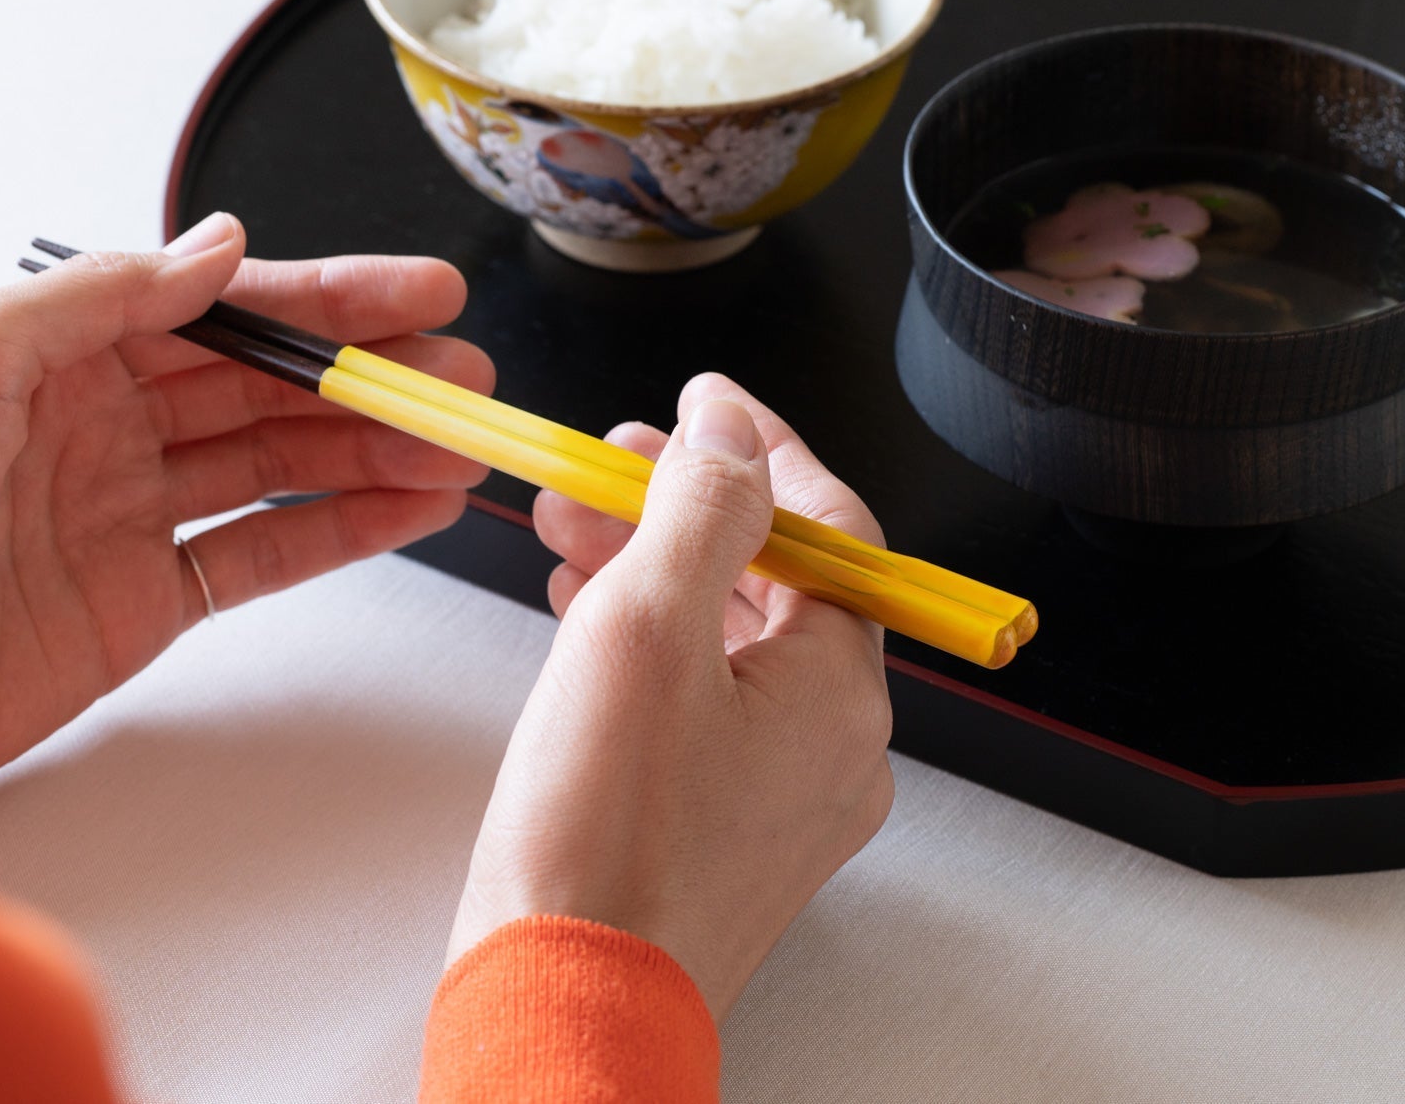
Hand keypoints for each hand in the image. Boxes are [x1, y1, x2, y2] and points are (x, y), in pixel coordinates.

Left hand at [0, 214, 491, 809]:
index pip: (225, 311)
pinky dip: (337, 531)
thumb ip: (99, 294)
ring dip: (373, 453)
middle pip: (269, 388)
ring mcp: (130, 513)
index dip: (330, 302)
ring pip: (279, 465)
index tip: (418, 298)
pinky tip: (403, 510)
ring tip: (462, 449)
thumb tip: (217, 247)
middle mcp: (103, 423)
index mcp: (61, 351)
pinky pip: (261, 554)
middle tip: (466, 383)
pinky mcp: (144, 601)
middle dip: (374, 381)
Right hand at [447, 374, 892, 1019]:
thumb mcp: (644, 628)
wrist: (565, 998)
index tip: (702, 405)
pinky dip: (654, 652)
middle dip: (684, 510)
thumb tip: (731, 438)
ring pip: (734, 646)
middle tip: (608, 468)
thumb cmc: (600, 841)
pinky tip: (586, 628)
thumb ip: (699, 512)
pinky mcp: (729, 837)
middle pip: (775, 583)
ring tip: (571, 535)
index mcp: (839, 689)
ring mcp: (785, 800)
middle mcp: (834, 748)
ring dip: (657, 576)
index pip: (831, 527)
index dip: (758, 449)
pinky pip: (710, 710)